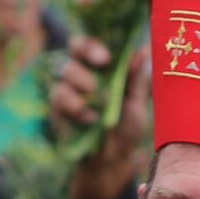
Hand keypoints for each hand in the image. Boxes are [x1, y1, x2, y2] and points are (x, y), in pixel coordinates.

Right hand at [53, 35, 152, 198]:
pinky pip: (58, 97)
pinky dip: (75, 106)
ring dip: (80, 79)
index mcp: (104, 66)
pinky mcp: (57, 107)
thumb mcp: (136, 103)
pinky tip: (90, 119)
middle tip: (103, 63)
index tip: (107, 56)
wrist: (112, 158)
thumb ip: (135, 79)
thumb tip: (142, 51)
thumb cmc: (126, 126)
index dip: (96, 41)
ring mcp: (69, 87)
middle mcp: (84, 70)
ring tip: (95, 94)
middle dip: (86, 50)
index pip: (96, 40)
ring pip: (64, 70)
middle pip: (75, 46)